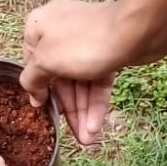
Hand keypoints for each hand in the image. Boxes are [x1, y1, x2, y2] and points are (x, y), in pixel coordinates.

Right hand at [20, 0, 122, 143]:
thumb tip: (32, 96)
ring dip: (83, 111)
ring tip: (88, 138)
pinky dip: (96, 102)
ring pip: (80, 82)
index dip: (39, 90)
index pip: (32, 65)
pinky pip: (97, 80)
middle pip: (59, 78)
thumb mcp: (46, 61)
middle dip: (68, 109)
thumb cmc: (83, 42)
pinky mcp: (106, 51)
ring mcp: (85, 42)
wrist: (134, 31)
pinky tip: (96, 125)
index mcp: (39, 27)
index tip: (46, 113)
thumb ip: (32, 79)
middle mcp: (60, 32)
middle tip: (76, 135)